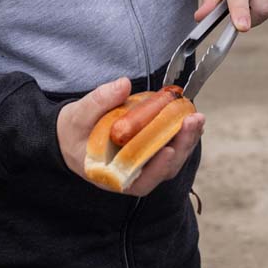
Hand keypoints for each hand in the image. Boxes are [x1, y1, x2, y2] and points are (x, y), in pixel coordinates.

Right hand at [57, 76, 204, 195]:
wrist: (70, 134)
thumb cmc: (72, 130)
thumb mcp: (78, 115)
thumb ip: (99, 101)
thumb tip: (123, 84)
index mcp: (111, 175)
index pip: (139, 182)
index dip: (156, 169)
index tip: (169, 151)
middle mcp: (131, 175)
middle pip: (163, 170)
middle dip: (182, 146)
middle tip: (192, 122)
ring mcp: (143, 164)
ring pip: (171, 160)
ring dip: (187, 140)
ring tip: (197, 118)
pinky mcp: (150, 150)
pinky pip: (169, 146)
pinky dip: (181, 134)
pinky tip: (189, 117)